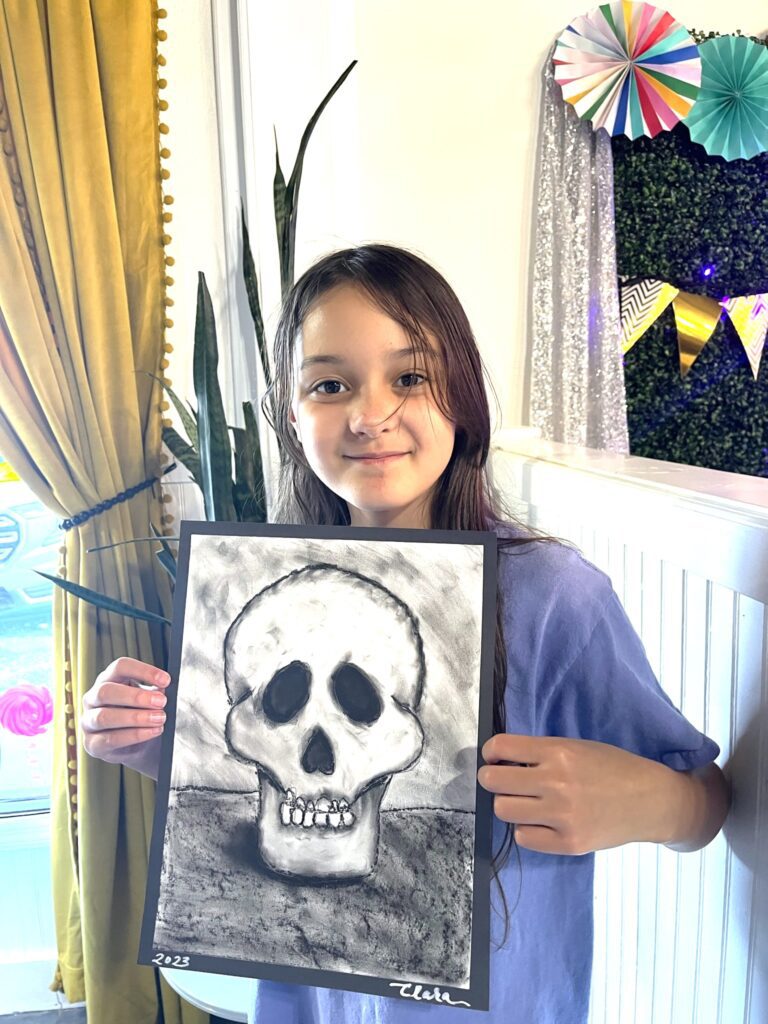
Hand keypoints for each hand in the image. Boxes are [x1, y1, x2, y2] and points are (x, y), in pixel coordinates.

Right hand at [82, 657, 170, 779]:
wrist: (142, 748)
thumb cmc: (143, 716)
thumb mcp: (150, 700)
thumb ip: (154, 693)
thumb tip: (162, 689)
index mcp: (108, 680)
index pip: (120, 666)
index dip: (143, 671)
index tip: (165, 680)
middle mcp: (93, 698)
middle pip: (106, 690)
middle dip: (136, 697)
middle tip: (161, 702)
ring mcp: (88, 721)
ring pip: (105, 716)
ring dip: (135, 717)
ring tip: (158, 719)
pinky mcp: (92, 744)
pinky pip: (109, 739)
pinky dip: (134, 735)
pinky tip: (151, 732)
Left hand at [477, 733, 676, 855]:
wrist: (650, 801)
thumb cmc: (613, 768)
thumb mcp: (577, 747)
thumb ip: (542, 753)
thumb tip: (502, 760)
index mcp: (558, 752)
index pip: (502, 747)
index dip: (491, 751)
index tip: (493, 756)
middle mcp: (556, 783)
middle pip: (494, 781)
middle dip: (491, 778)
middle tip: (499, 780)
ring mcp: (562, 816)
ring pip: (503, 810)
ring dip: (508, 803)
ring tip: (522, 801)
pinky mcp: (569, 843)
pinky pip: (523, 837)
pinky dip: (526, 828)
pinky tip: (539, 821)